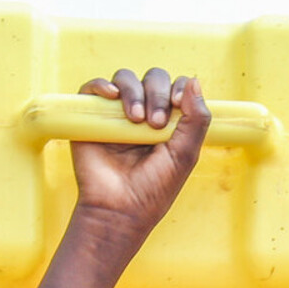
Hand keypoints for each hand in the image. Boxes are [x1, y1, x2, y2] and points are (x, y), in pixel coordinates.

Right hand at [70, 69, 211, 243]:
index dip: (178, 89)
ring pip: (126, 79)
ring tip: (136, 119)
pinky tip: (111, 96)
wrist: (119, 209)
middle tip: (154, 123)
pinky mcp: (92, 117)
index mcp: (169, 122)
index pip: (176, 89)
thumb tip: (194, 81)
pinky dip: (102, 85)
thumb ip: (196, 119)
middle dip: (157, 93)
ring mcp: (117, 114)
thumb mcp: (185, 155)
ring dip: (133, 91)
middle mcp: (143, 114)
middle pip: (153, 79)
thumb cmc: (154, 189)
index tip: (177, 104)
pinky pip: (94, 87)